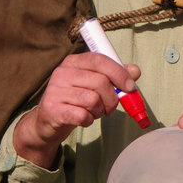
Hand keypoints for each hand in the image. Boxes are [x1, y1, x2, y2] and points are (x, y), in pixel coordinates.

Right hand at [13, 53, 141, 168]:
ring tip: (93, 112)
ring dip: (99, 111)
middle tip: (111, 108)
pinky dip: (88, 120)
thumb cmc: (74, 100)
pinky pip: (82, 115)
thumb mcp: (93, 85)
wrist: (47, 121)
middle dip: (112, 99)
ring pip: (93, 100)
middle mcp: (62, 73)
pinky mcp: (52, 109)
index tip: (130, 86)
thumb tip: (135, 71)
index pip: (99, 60)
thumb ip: (114, 76)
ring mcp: (55, 91)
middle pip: (100, 82)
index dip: (118, 73)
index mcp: (73, 62)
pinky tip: (83, 119)